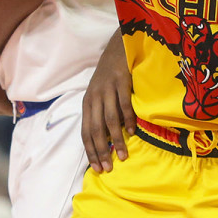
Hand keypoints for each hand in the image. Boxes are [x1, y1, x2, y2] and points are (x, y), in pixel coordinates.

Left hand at [82, 32, 135, 172]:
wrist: (117, 48)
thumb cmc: (109, 77)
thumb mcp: (100, 96)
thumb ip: (100, 115)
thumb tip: (105, 142)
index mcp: (87, 104)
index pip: (85, 132)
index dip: (90, 151)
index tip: (97, 168)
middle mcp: (94, 98)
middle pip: (95, 129)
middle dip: (101, 151)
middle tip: (109, 168)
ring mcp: (107, 89)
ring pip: (109, 120)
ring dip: (116, 140)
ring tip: (123, 155)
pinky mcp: (120, 81)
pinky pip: (123, 104)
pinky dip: (127, 119)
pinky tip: (132, 131)